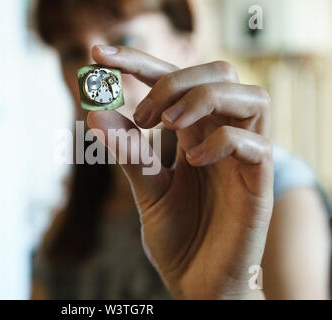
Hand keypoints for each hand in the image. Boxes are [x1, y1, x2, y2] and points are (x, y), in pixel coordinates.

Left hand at [87, 45, 273, 298]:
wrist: (199, 283)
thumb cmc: (178, 236)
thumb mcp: (146, 190)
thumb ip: (128, 153)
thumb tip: (95, 113)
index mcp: (193, 134)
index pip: (172, 80)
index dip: (136, 62)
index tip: (98, 54)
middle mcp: (220, 136)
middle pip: (218, 73)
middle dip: (174, 80)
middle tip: (142, 115)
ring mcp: (243, 158)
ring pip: (251, 95)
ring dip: (203, 98)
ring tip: (166, 123)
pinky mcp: (259, 185)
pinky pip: (255, 145)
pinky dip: (222, 141)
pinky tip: (193, 161)